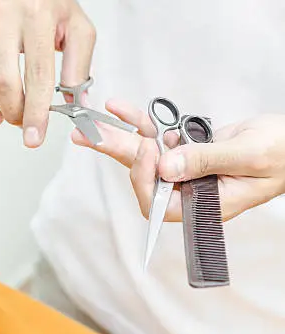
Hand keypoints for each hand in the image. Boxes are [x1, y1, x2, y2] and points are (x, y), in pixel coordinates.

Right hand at [0, 0, 95, 146]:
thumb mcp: (74, 22)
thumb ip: (79, 63)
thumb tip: (74, 103)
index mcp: (37, 15)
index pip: (37, 75)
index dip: (36, 112)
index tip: (35, 136)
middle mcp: (4, 18)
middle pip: (5, 84)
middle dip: (16, 114)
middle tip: (27, 124)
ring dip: (0, 109)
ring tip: (14, 112)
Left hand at [73, 98, 284, 220]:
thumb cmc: (282, 154)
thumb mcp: (248, 157)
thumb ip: (206, 161)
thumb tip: (165, 168)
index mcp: (204, 205)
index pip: (158, 204)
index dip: (145, 180)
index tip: (151, 152)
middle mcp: (189, 189)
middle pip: (143, 176)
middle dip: (115, 154)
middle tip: (86, 136)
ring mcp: (184, 168)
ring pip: (145, 154)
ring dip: (120, 135)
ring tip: (93, 120)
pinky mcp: (184, 149)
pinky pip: (157, 136)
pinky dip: (141, 122)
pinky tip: (122, 109)